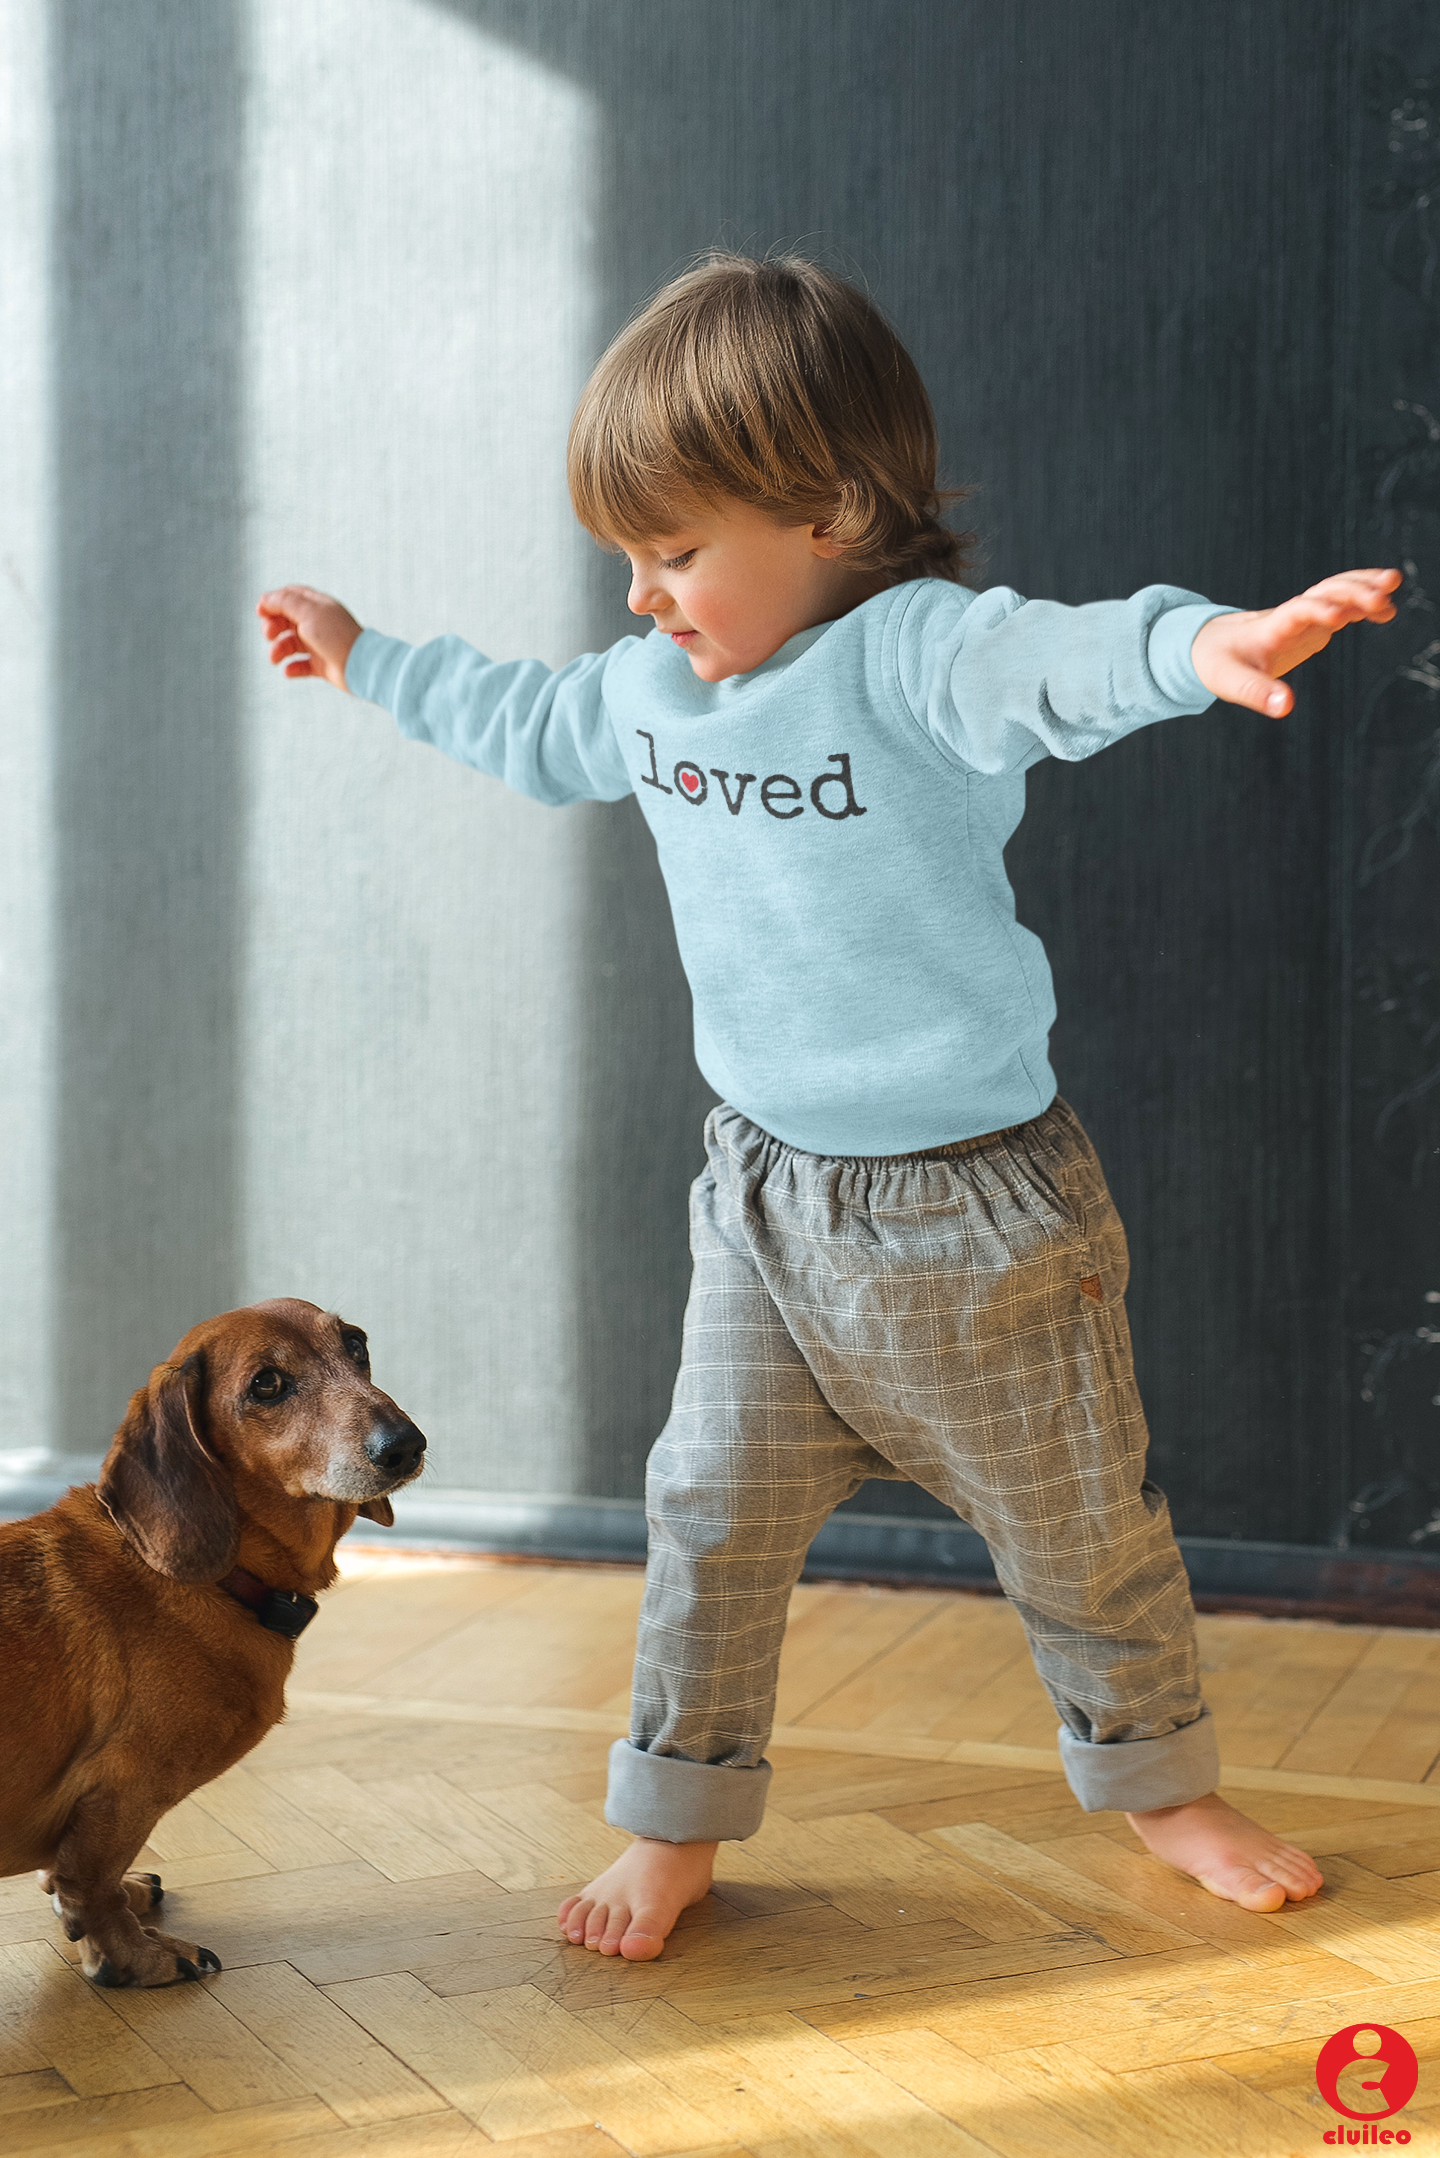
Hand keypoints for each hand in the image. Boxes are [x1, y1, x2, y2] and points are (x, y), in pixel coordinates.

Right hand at [257, 585, 362, 691]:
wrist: (360, 665)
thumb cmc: (336, 636)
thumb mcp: (307, 612)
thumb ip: (284, 602)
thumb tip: (264, 598)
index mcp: (318, 606)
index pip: (291, 597)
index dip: (273, 602)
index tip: (260, 611)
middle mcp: (318, 623)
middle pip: (287, 620)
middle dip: (273, 627)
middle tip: (268, 635)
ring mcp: (320, 644)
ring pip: (291, 644)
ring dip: (279, 650)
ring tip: (274, 659)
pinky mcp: (323, 664)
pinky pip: (302, 665)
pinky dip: (292, 668)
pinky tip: (288, 671)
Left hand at [1189, 567, 1400, 717]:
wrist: (1213, 643)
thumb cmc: (1220, 662)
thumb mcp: (1231, 682)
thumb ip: (1257, 694)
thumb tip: (1286, 708)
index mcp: (1271, 626)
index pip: (1296, 611)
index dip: (1316, 610)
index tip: (1337, 618)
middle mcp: (1292, 615)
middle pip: (1324, 592)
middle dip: (1352, 592)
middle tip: (1382, 598)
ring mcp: (1305, 616)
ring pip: (1337, 591)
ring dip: (1364, 586)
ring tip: (1394, 584)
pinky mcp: (1313, 623)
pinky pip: (1343, 606)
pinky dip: (1364, 603)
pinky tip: (1387, 611)